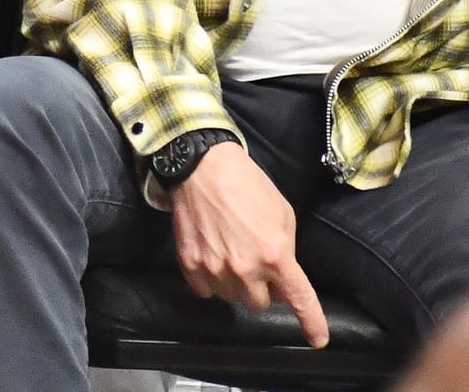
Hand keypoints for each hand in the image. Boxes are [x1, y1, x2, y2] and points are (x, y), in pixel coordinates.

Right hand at [170, 142, 328, 348]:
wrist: (201, 167)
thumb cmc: (248, 186)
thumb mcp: (282, 215)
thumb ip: (286, 251)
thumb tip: (280, 279)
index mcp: (276, 256)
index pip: (299, 299)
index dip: (312, 323)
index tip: (317, 340)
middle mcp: (246, 268)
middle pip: (260, 304)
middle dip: (262, 289)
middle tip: (256, 265)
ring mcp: (215, 268)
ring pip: (232, 298)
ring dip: (236, 285)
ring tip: (230, 255)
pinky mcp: (190, 263)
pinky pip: (205, 291)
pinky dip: (211, 281)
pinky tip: (211, 257)